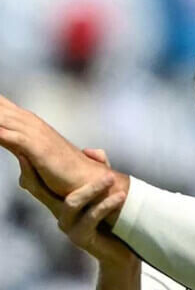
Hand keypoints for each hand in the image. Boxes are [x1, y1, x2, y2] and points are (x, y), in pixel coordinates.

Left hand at [0, 94, 119, 196]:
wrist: (91, 182)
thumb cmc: (68, 179)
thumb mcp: (40, 166)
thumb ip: (26, 162)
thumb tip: (22, 177)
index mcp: (30, 124)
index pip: (2, 106)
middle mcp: (30, 123)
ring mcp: (34, 134)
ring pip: (0, 118)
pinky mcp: (36, 147)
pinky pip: (7, 136)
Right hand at [17, 152, 132, 266]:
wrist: (121, 252)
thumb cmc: (111, 220)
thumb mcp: (104, 192)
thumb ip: (98, 170)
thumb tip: (91, 151)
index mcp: (59, 203)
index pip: (37, 184)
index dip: (29, 169)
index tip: (24, 152)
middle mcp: (59, 214)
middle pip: (42, 191)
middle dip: (40, 173)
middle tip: (50, 153)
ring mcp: (68, 227)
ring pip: (72, 202)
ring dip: (93, 188)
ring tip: (110, 177)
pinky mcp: (82, 237)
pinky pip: (92, 217)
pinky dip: (106, 205)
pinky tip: (120, 196)